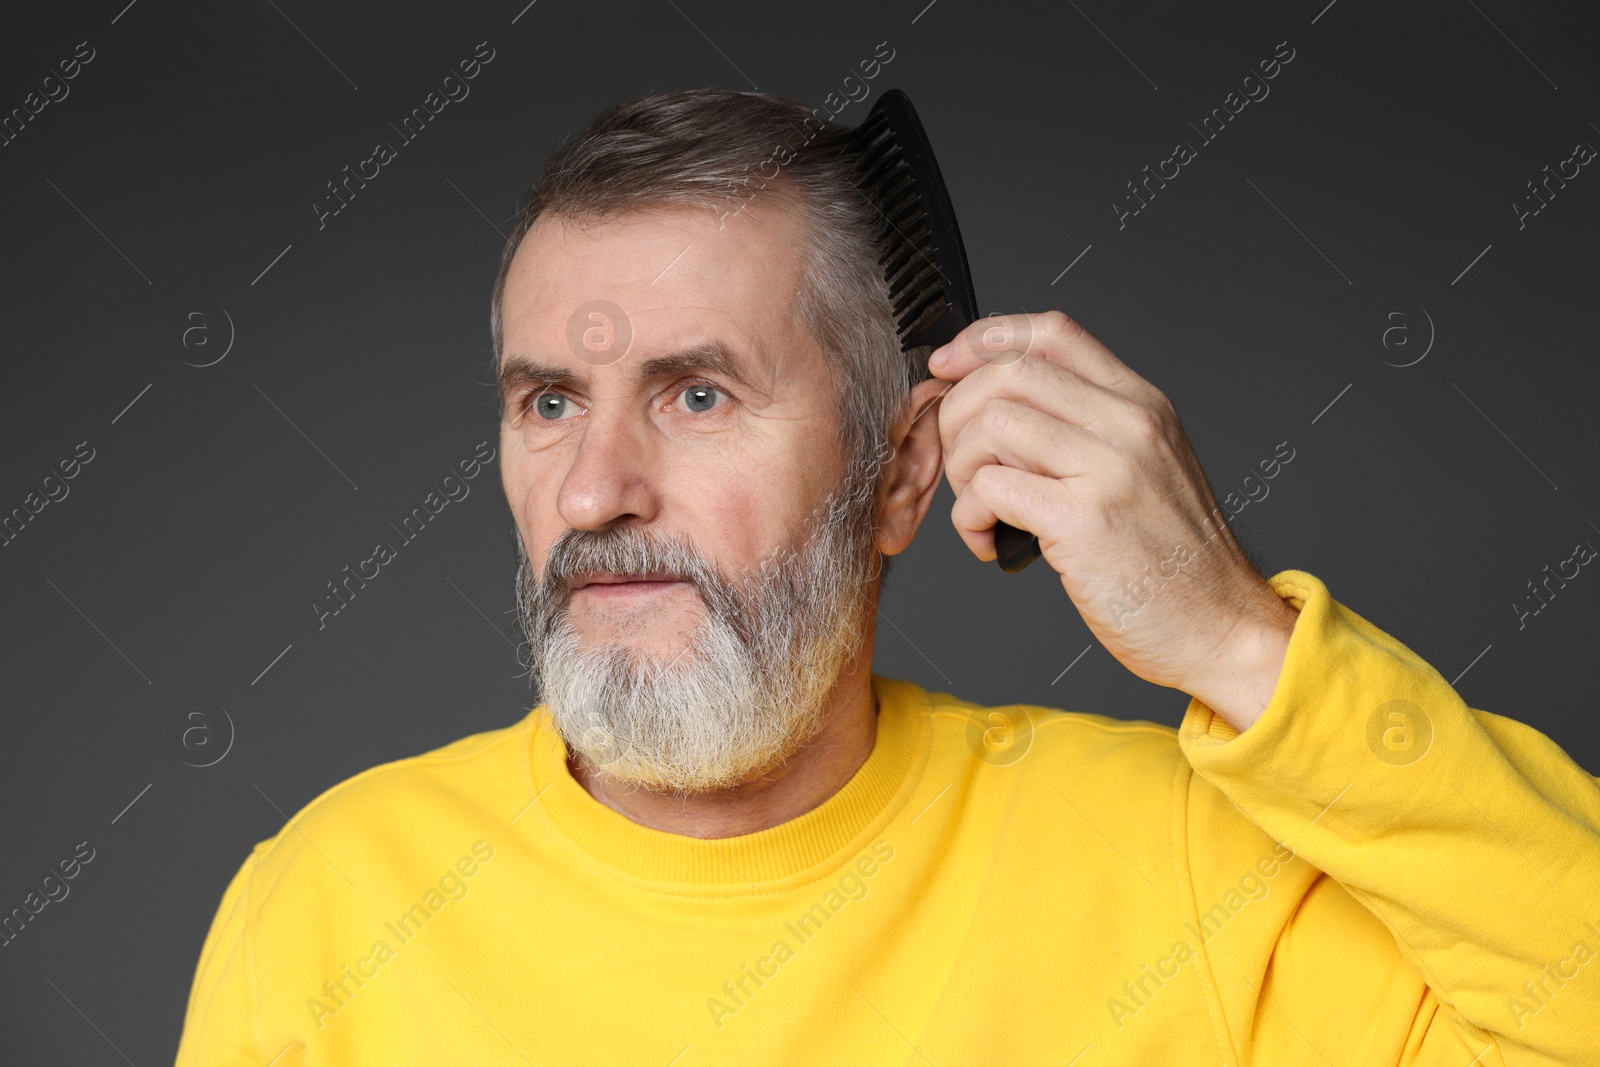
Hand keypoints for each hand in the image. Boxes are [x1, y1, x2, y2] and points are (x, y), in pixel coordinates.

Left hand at [927, 311, 1298, 721]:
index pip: (1052, 332)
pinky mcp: (1083, 520)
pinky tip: (989, 540)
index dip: (984, 340)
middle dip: (958, 412)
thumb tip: (1000, 408)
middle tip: (960, 461)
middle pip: (1010, 372)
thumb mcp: (1147, 469)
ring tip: (980, 507)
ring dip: (963, 467)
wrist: (1221, 626)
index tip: (950, 368)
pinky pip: (991, 488)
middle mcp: (1129, 425)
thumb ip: (1088, 430)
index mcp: (1141, 405)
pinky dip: (969, 516)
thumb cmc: (1174, 562)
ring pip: (992, 423)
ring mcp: (1109, 469)